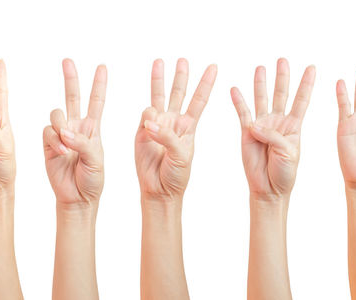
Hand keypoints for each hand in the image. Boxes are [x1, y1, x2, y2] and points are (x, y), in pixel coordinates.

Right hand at [43, 59, 106, 209]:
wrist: (77, 197)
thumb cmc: (93, 180)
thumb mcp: (96, 160)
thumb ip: (83, 143)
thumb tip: (65, 131)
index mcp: (93, 129)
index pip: (96, 101)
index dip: (99, 84)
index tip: (102, 67)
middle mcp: (76, 127)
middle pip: (73, 97)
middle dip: (71, 79)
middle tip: (68, 61)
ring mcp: (61, 135)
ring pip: (56, 114)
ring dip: (61, 126)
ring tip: (67, 146)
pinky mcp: (47, 143)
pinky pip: (46, 131)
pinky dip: (53, 139)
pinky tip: (59, 152)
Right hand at [135, 58, 216, 200]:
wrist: (159, 189)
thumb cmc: (177, 176)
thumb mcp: (181, 156)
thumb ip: (167, 137)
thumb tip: (150, 122)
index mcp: (189, 127)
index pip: (199, 100)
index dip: (206, 83)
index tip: (214, 67)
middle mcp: (174, 122)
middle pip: (179, 93)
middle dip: (181, 76)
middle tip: (183, 60)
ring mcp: (157, 125)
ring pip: (159, 96)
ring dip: (159, 80)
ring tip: (159, 62)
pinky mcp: (141, 131)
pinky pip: (144, 114)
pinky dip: (147, 115)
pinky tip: (149, 126)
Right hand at [230, 59, 315, 199]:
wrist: (268, 188)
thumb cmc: (284, 172)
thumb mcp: (288, 152)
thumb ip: (274, 135)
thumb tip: (255, 124)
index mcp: (293, 126)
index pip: (301, 100)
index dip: (306, 84)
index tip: (312, 68)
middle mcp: (278, 122)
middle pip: (281, 94)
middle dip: (283, 77)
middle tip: (283, 60)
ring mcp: (262, 126)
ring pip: (262, 99)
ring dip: (261, 84)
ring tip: (261, 68)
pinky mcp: (246, 132)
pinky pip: (242, 113)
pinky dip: (239, 101)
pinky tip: (235, 89)